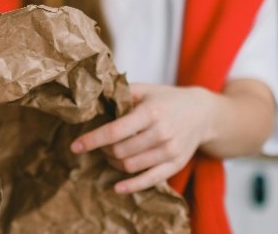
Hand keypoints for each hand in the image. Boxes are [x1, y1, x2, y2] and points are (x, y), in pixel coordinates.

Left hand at [70, 83, 216, 193]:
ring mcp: (170, 151)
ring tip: (111, 155)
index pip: (115, 131)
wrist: (203, 113)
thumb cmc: (167, 100)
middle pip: (120, 151)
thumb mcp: (145, 90)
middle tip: (100, 145)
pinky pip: (149, 181)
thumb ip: (120, 94)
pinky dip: (131, 186)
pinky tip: (117, 187)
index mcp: (150, 112)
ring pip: (130, 166)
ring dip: (114, 163)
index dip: (92, 140)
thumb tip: (91, 98)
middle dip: (103, 150)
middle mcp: (161, 133)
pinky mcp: (176, 165)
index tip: (75, 146)